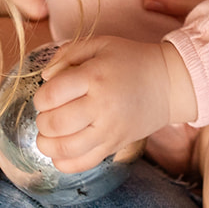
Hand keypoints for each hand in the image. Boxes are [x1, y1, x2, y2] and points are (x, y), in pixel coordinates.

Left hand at [33, 37, 195, 172]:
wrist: (168, 83)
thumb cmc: (131, 60)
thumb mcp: (101, 44)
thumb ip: (67, 54)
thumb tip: (45, 78)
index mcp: (95, 77)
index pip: (51, 95)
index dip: (40, 97)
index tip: (45, 95)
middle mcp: (101, 106)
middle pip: (55, 124)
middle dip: (42, 121)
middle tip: (48, 114)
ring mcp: (109, 130)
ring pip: (65, 149)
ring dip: (47, 144)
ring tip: (48, 135)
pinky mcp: (115, 146)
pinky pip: (83, 164)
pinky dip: (63, 163)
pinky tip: (60, 152)